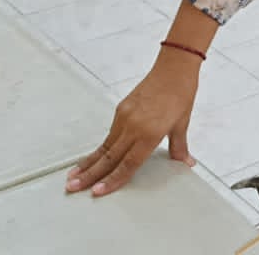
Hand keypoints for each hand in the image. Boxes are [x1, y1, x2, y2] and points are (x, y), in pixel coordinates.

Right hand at [66, 56, 199, 196]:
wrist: (174, 67)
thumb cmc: (180, 93)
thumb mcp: (182, 123)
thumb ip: (179, 147)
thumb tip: (186, 163)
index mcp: (150, 133)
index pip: (128, 164)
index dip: (112, 180)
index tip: (97, 192)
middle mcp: (133, 126)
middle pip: (109, 157)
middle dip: (89, 175)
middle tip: (72, 188)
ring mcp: (125, 117)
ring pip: (104, 146)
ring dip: (88, 163)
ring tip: (73, 177)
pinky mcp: (121, 109)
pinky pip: (109, 134)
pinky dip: (99, 148)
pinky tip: (92, 158)